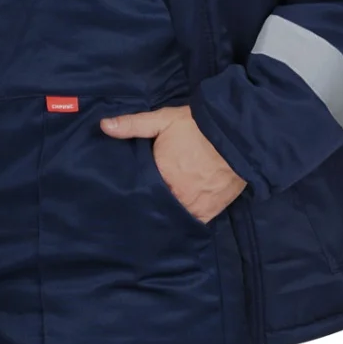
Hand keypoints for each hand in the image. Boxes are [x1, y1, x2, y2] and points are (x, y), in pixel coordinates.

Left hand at [99, 104, 248, 221]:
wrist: (240, 135)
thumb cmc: (199, 127)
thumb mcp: (164, 120)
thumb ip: (133, 125)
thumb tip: (103, 126)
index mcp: (160, 175)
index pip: (138, 191)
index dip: (130, 192)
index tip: (121, 194)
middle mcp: (175, 196)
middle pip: (154, 207)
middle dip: (146, 206)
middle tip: (133, 208)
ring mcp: (193, 207)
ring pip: (171, 217)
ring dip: (164, 215)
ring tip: (152, 215)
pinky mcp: (209, 212)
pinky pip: (191, 223)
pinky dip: (183, 221)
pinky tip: (174, 221)